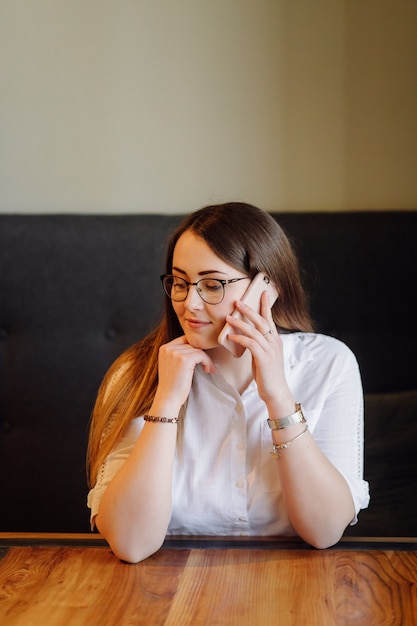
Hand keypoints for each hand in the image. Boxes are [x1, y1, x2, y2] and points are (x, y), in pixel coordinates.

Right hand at [152, 336, 214, 414]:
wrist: (168, 399)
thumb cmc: (171, 385)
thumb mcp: (170, 365)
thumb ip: (178, 354)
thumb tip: (195, 348)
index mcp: (164, 348)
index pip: (183, 339)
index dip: (194, 347)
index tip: (200, 357)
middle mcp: (168, 348)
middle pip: (192, 344)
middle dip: (201, 354)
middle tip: (207, 365)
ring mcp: (176, 353)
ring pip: (198, 350)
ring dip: (206, 359)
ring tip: (207, 369)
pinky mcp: (185, 359)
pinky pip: (202, 355)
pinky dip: (207, 362)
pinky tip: (207, 370)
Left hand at [225, 292, 293, 409]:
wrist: (276, 392)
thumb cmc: (268, 375)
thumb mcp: (264, 356)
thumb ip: (258, 345)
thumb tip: (246, 337)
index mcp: (275, 340)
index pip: (270, 319)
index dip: (266, 306)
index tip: (262, 293)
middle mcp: (274, 342)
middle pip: (261, 321)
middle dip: (249, 310)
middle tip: (238, 301)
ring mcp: (270, 350)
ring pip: (255, 331)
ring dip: (240, 323)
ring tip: (228, 317)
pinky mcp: (264, 359)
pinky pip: (251, 344)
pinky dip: (241, 338)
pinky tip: (231, 336)